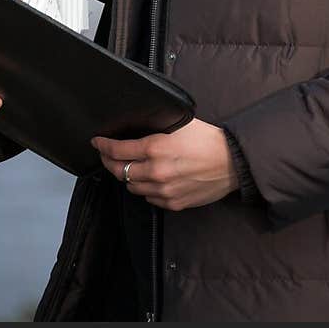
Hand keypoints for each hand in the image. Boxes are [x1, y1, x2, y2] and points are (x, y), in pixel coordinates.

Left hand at [91, 119, 239, 210]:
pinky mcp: (172, 203)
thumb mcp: (178, 124)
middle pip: (120, 172)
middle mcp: (156, 171)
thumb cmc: (207, 139)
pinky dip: (146, 189)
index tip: (97, 142)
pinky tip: (150, 179)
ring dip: (128, 176)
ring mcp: (163, 190)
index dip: (103, 146)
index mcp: (156, 148)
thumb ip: (155, 129)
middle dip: (110, 162)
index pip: (118, 151)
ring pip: (132, 187)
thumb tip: (135, 132)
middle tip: (107, 156)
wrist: (231, 162)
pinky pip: (149, 198)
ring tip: (130, 167)